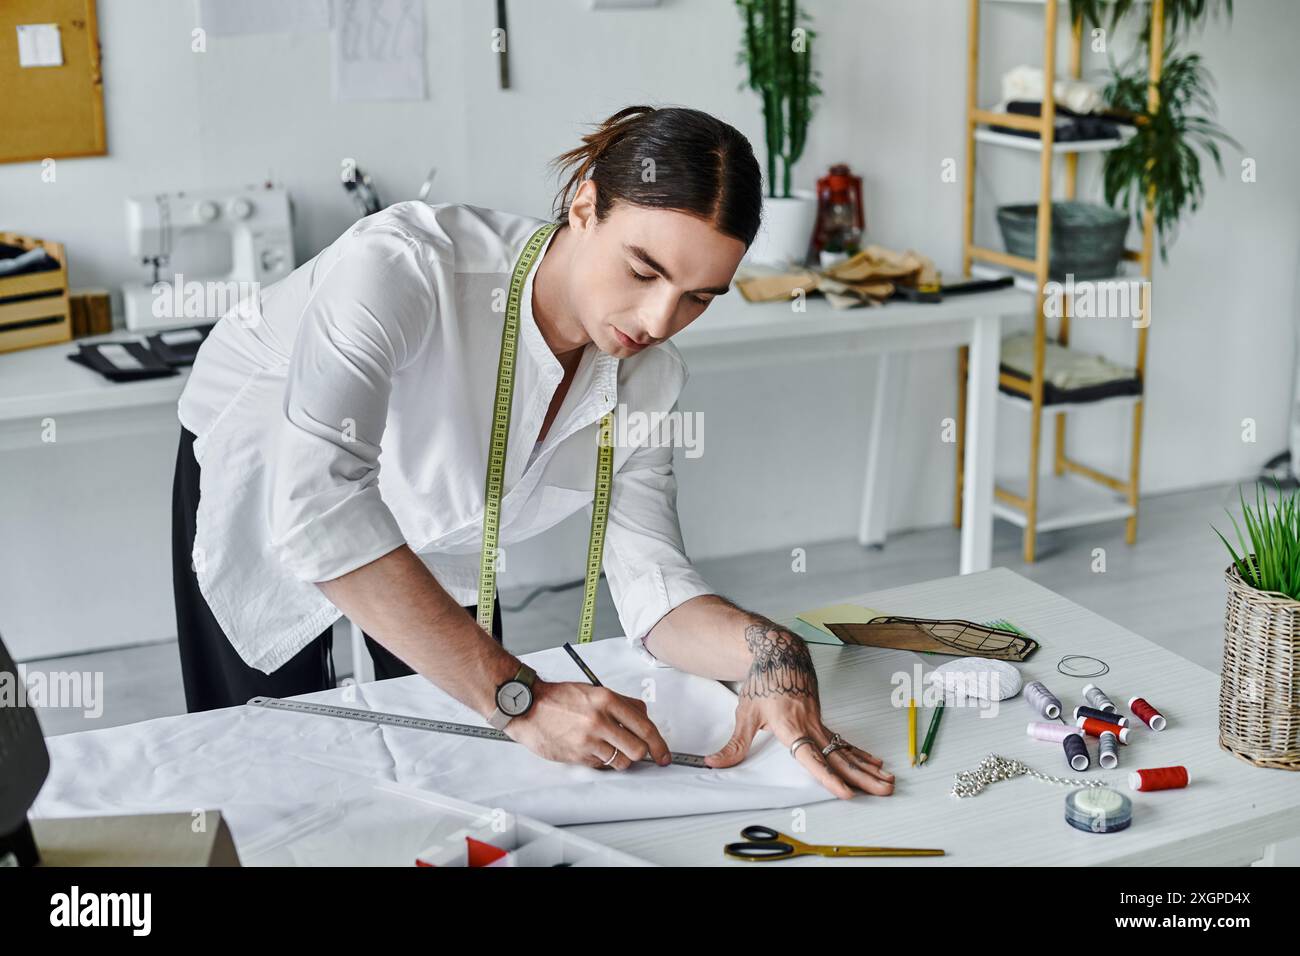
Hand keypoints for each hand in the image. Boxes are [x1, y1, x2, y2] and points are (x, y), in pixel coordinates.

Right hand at [503, 679, 671, 770]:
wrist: (527, 706)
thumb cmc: (559, 698)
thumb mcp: (594, 690)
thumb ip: (622, 703)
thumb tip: (643, 717)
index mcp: (607, 699)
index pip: (645, 726)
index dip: (659, 744)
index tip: (664, 754)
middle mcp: (600, 719)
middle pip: (638, 749)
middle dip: (642, 754)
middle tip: (639, 753)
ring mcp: (588, 739)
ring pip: (622, 761)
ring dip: (621, 759)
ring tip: (610, 748)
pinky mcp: (577, 754)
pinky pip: (601, 765)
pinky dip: (602, 760)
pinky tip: (592, 748)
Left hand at [705, 619, 894, 799]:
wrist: (779, 653)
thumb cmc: (763, 682)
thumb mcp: (745, 713)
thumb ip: (734, 744)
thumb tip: (714, 763)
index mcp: (790, 726)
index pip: (812, 757)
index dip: (828, 776)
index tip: (845, 791)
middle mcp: (810, 726)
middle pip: (840, 757)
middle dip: (862, 778)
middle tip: (883, 791)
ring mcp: (819, 723)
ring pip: (846, 751)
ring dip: (868, 769)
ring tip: (887, 783)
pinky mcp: (823, 720)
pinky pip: (844, 742)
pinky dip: (860, 755)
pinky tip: (874, 765)